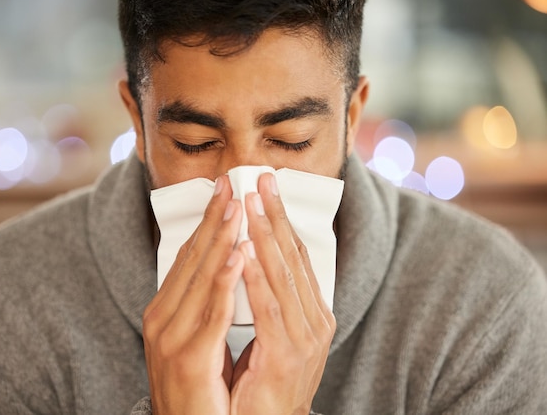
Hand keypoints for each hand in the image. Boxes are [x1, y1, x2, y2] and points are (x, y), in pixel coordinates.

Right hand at [142, 176, 243, 414]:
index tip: (224, 193)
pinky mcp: (189, 358)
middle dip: (214, 219)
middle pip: (192, 259)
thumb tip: (226, 268)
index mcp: (163, 311)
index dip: (207, 223)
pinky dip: (225, 281)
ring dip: (221, 239)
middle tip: (231, 184)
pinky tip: (239, 255)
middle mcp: (161, 318)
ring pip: (201, 277)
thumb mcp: (196, 338)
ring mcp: (171, 338)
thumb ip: (205, 304)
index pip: (187, 257)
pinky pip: (212, 313)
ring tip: (238, 207)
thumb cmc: (198, 388)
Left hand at [230, 173, 335, 414]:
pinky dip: (257, 278)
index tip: (266, 189)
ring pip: (284, 276)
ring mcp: (306, 338)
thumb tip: (256, 256)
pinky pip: (270, 310)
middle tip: (261, 180)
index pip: (298, 256)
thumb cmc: (264, 380)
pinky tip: (246, 252)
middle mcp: (316, 320)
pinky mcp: (287, 356)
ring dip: (266, 236)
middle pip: (295, 257)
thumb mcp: (275, 332)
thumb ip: (272, 297)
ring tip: (252, 204)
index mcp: (313, 312)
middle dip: (276, 216)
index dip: (282, 220)